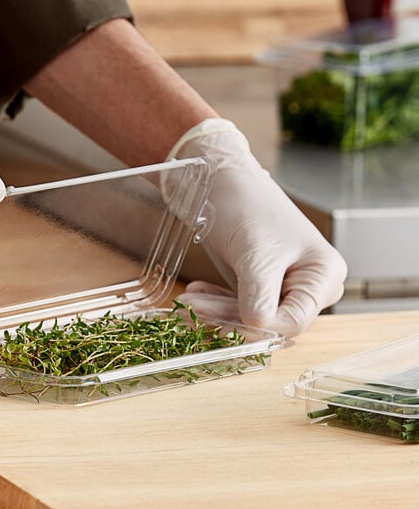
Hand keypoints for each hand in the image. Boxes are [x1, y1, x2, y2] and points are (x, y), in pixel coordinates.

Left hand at [169, 118, 346, 337]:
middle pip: (270, 322)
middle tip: (191, 310)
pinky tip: (196, 294)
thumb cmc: (245, 205)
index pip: (294, 321)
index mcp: (322, 275)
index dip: (258, 328)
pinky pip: (238, 306)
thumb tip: (256, 328)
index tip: (222, 322)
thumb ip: (259, 295)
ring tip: (187, 302)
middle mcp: (309, 284)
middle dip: (227, 318)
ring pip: (249, 318)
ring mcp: (283, 286)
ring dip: (216, 312)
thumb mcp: (254, 253)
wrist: (220, 180)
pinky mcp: (259, 284)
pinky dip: (215, 304)